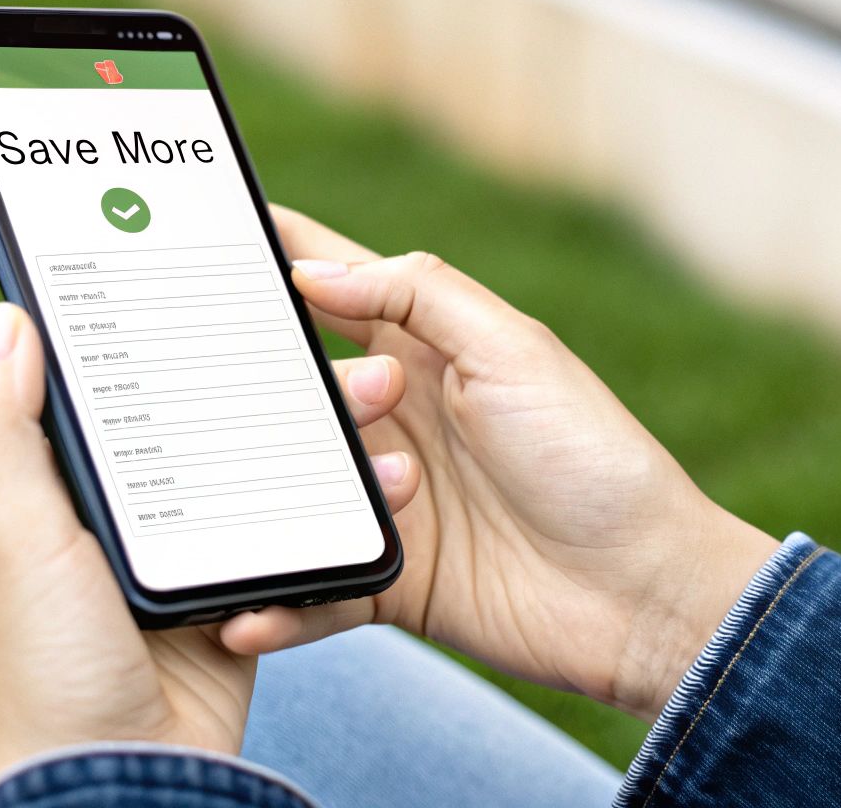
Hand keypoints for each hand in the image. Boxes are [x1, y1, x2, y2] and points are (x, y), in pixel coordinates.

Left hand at [0, 302, 419, 773]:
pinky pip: (302, 538)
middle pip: (226, 418)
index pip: (134, 383)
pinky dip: (345, 511)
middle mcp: (143, 512)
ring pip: (277, 470)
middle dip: (294, 381)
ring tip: (388, 407)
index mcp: (78, 487)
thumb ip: (4, 430)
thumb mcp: (16, 537)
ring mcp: (200, 555)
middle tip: (356, 350)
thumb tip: (7, 318)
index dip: (180, 330)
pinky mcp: (249, 597)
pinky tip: (388, 488)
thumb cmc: (51, 662)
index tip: (240, 276)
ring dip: (337, 440)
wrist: (129, 781)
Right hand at [218, 208, 778, 718]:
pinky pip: (314, 586)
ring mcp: (388, 502)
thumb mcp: (515, 351)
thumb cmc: (595, 458)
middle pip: (290, 392)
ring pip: (287, 489)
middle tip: (198, 387)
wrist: (645, 593)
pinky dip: (277, 600)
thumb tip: (316, 269)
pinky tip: (242, 608)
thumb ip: (421, 297)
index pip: (333, 289)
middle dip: (243, 386)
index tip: (194, 233)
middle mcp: (397, 422)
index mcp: (428, 352)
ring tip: (218, 504)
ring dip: (256, 496)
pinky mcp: (390, 580)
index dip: (272, 259)